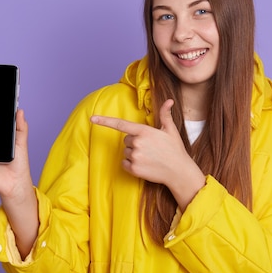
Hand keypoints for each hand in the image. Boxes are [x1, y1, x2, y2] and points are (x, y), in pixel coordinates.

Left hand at [90, 99, 205, 208]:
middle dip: (135, 142)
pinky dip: (131, 165)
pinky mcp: (134, 169)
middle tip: (150, 148)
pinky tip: (144, 165)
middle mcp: (137, 143)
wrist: (179, 171)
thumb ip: (165, 115)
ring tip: (149, 157)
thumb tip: (169, 100)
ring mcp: (135, 157)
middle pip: (126, 140)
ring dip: (134, 153)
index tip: (92, 118)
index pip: (121, 124)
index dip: (105, 121)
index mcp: (144, 131)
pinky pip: (124, 164)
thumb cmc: (175, 149)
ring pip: (125, 152)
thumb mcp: (171, 130)